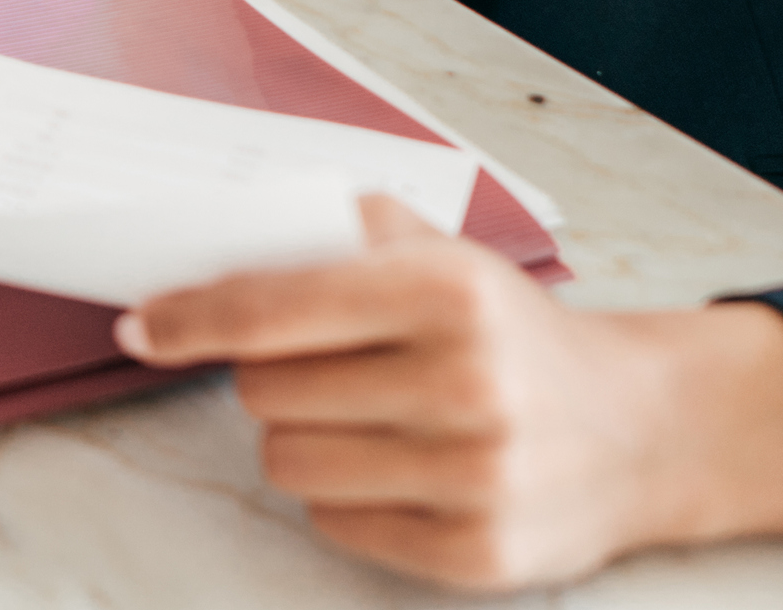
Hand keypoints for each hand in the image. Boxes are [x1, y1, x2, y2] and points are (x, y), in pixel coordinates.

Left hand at [117, 198, 782, 588]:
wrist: (643, 430)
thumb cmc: (516, 333)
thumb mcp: (446, 250)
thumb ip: (342, 227)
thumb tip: (224, 229)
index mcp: (447, 292)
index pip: (273, 308)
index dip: (190, 319)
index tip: (139, 327)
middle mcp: (464, 384)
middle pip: (267, 392)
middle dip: (269, 379)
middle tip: (320, 369)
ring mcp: (473, 477)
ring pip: (288, 464)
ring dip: (302, 441)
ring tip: (363, 420)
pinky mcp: (476, 554)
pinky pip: (335, 527)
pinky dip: (345, 500)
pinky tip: (399, 470)